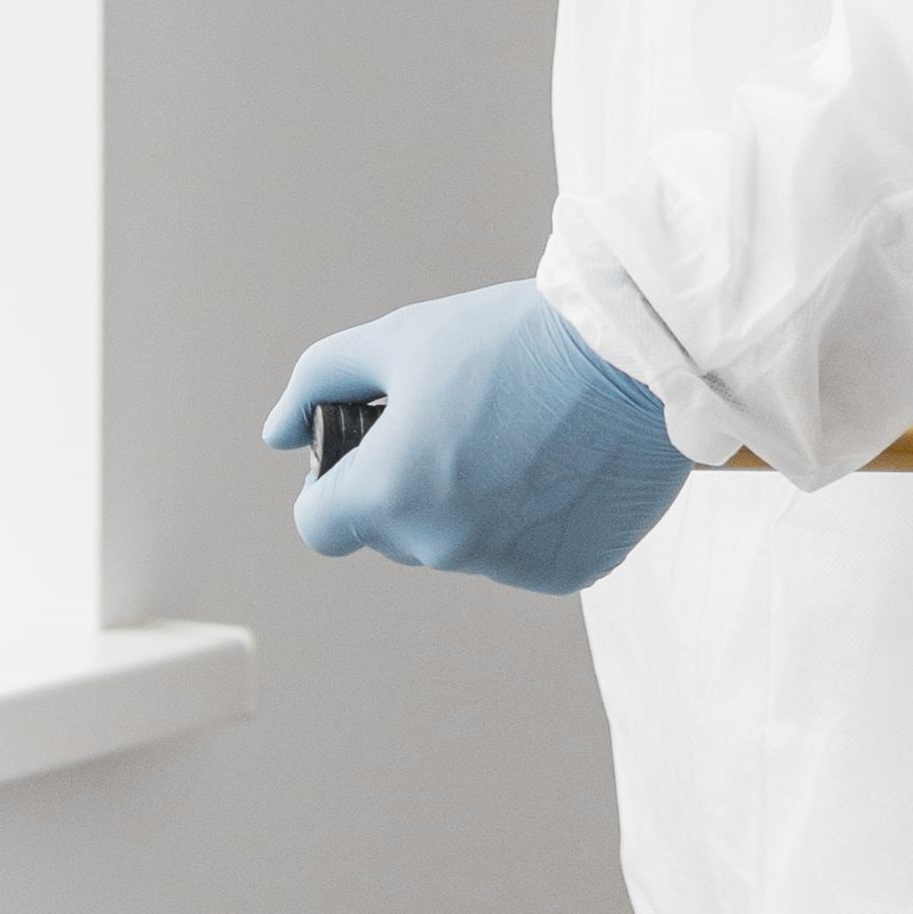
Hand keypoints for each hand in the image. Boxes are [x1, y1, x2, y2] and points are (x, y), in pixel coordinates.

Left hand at [263, 281, 689, 595]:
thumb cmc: (511, 339)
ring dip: (471, 502)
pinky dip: (530, 519)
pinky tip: (558, 463)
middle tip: (458, 422)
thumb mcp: (400, 339)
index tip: (363, 455)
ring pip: (460, 544)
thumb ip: (320, 383)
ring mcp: (507, 566)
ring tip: (518, 434)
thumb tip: (275, 432)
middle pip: (394, 534)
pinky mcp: (565, 573)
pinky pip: (522, 554)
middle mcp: (443, 545)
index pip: (319, 526)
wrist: (637, 354)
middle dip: (408, 486)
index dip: (330, 488)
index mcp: (390, 493)